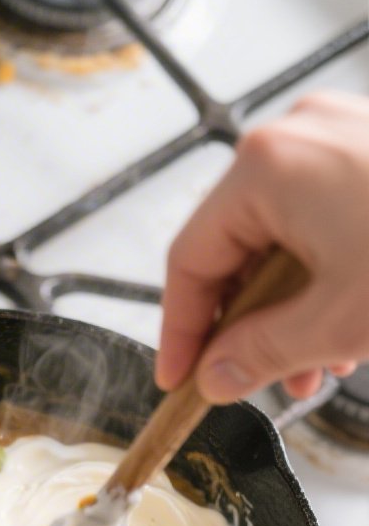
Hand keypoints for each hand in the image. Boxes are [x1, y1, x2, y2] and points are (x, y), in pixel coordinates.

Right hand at [156, 92, 368, 402]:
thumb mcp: (336, 324)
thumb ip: (260, 355)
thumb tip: (218, 376)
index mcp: (267, 170)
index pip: (192, 260)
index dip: (181, 331)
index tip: (181, 379)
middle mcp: (296, 140)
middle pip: (238, 250)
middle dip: (247, 328)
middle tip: (250, 384)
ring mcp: (339, 141)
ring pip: (284, 241)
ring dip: (289, 314)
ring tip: (314, 369)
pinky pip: (323, 223)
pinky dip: (323, 280)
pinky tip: (345, 330)